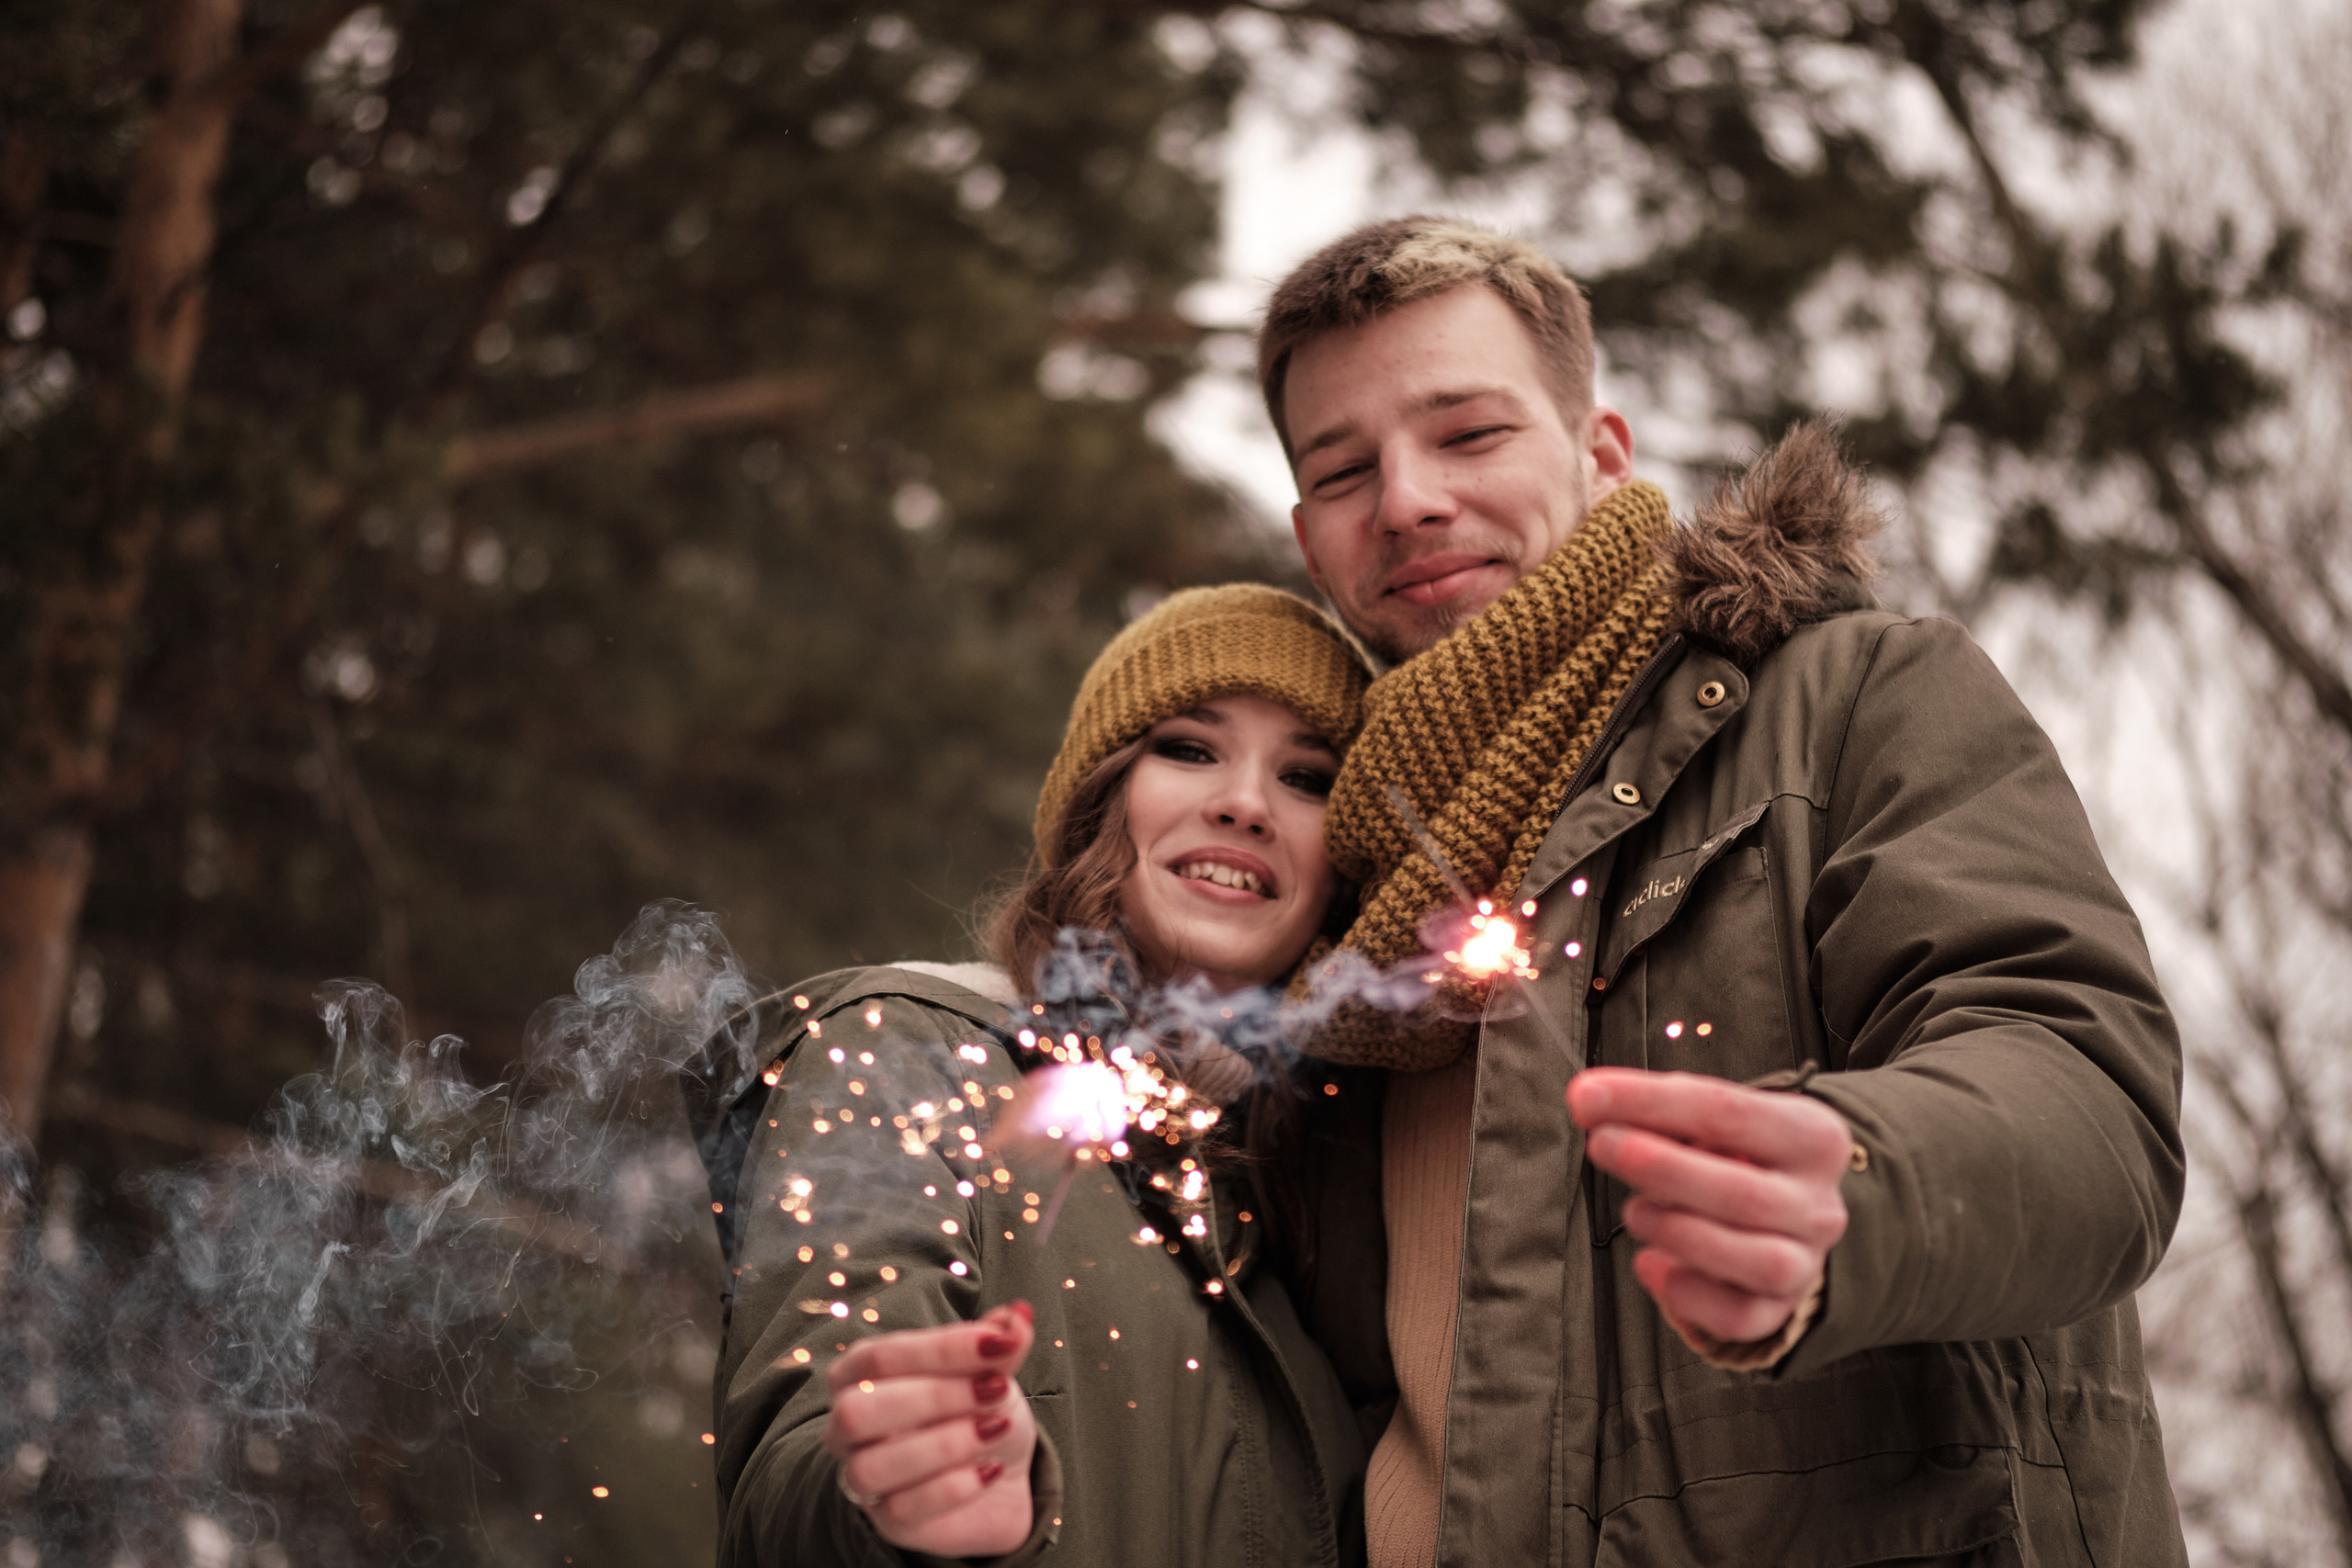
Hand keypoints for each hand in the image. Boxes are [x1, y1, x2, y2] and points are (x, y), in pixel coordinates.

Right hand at [822, 1301, 1037, 1555]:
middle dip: (934, 1397)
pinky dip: (955, 1487)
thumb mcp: (991, 1370)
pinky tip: (992, 1469)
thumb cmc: (977, 1409)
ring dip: (945, 1443)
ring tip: (997, 1427)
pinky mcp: (888, 1520)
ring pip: (873, 1466)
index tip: (1002, 1343)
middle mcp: (846, 1425)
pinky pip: (904, 1509)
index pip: (882, 1355)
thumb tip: (1018, 1314)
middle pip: (859, 1410)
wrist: (998, 1471)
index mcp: (859, 1373)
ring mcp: (862, 1477)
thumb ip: (999, 1344)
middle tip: (996, 1389)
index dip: (942, 1348)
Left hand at [1567, 1067, 1850, 1345]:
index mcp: (1812, 1137)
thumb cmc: (1735, 1154)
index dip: (1651, 1102)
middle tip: (1603, 1145)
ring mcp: (1806, 1262)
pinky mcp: (1779, 1308)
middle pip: (1743, 1193)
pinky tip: (1650, 1264)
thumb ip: (1655, 1107)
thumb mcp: (1710, 1117)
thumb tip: (1591, 1100)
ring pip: (1756, 1261)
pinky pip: (1740, 1316)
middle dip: (1661, 1168)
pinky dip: (1688, 1295)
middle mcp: (1818, 1204)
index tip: (1588, 1096)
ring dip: (1680, 1234)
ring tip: (1634, 1211)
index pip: (1729, 1112)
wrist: (1781, 1209)